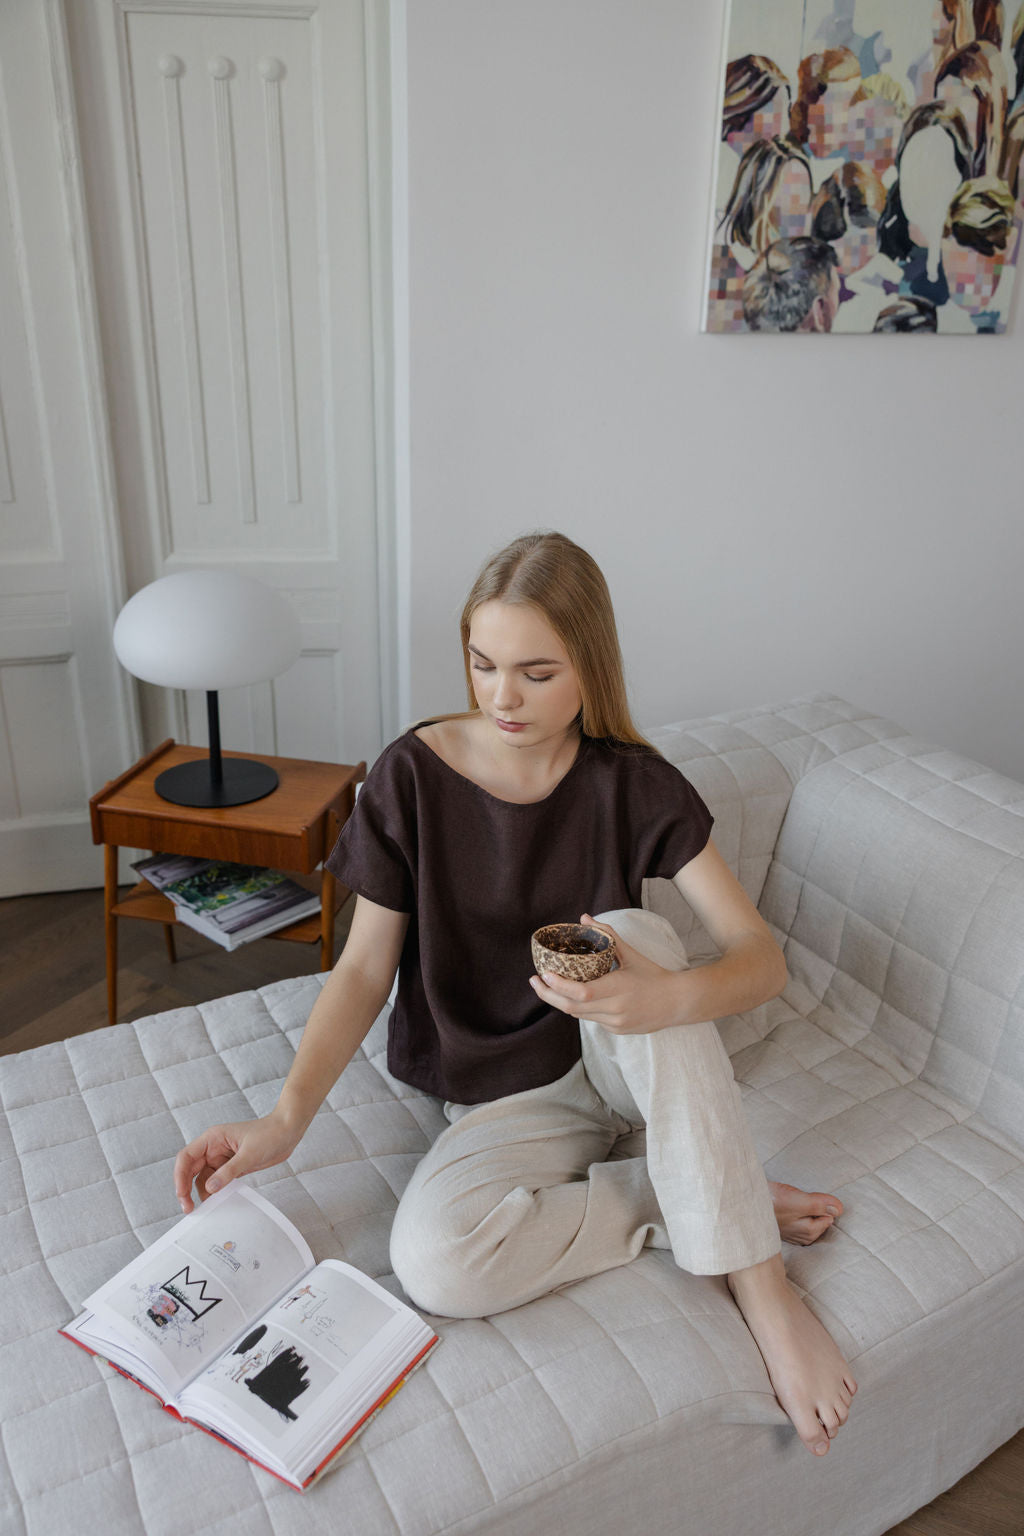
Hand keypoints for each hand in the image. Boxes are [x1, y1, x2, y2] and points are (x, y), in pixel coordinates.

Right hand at [173, 1111, 300, 1213]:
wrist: (288, 1132)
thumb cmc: (270, 1134)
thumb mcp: (249, 1154)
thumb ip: (229, 1171)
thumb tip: (209, 1189)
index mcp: (212, 1138)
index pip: (186, 1157)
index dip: (180, 1176)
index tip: (182, 1194)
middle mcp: (213, 1148)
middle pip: (191, 1170)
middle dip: (186, 1189)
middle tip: (189, 1209)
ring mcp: (222, 1158)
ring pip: (203, 1179)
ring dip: (202, 1194)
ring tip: (205, 1210)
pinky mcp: (231, 1167)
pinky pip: (218, 1183)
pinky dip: (216, 1193)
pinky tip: (219, 1203)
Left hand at [529, 914, 683, 1034]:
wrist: (678, 1002)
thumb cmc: (654, 975)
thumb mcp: (631, 953)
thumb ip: (607, 935)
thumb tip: (584, 918)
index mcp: (618, 989)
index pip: (581, 993)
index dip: (558, 985)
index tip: (542, 973)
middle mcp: (615, 1010)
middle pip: (571, 1008)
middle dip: (548, 995)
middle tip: (534, 981)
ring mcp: (615, 1024)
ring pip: (578, 1015)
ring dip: (561, 1001)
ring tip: (548, 985)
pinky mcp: (617, 1031)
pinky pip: (591, 1019)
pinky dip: (580, 1007)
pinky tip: (574, 996)